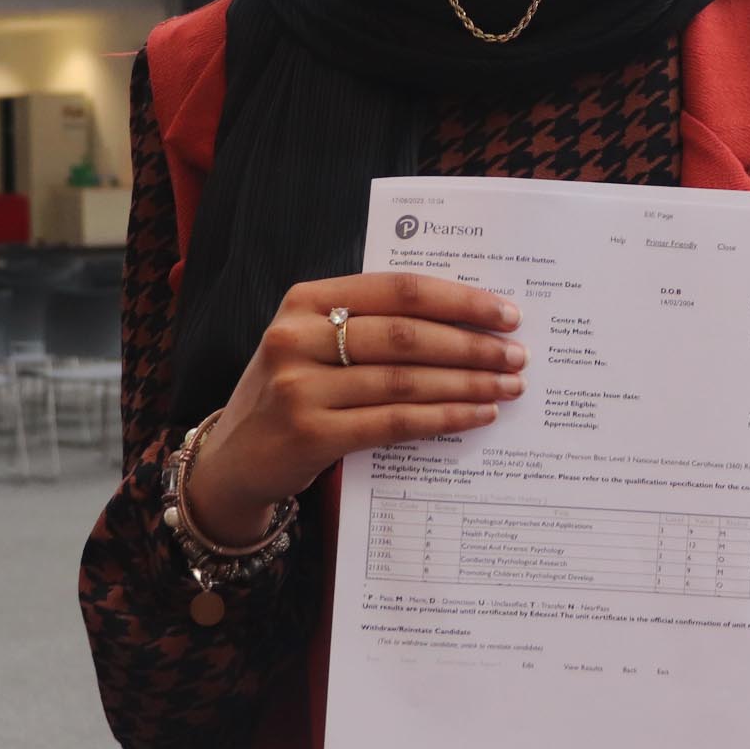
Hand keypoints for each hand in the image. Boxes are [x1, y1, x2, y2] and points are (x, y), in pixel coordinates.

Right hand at [183, 271, 524, 545]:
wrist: (232, 460)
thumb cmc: (293, 391)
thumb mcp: (314, 342)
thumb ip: (370, 324)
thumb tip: (467, 322)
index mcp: (305, 299)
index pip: (398, 288)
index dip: (458, 299)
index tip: (506, 312)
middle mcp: (297, 337)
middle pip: (407, 334)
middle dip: (472, 344)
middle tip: (517, 355)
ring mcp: (299, 387)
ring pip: (405, 380)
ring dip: (467, 384)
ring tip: (507, 387)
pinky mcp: (310, 434)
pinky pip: (394, 422)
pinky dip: (443, 417)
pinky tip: (477, 416)